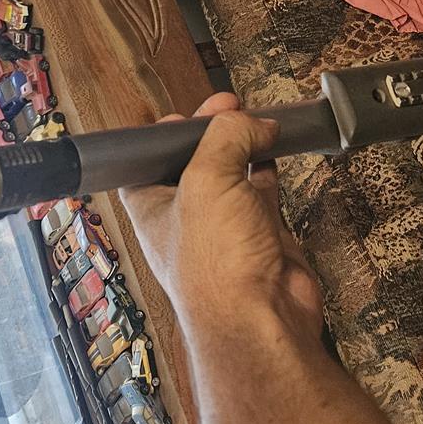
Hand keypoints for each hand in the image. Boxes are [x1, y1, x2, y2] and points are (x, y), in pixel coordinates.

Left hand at [120, 92, 323, 342]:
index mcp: (152, 206)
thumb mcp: (208, 180)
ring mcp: (224, 226)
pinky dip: (268, 168)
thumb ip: (228, 137)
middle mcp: (184, 217)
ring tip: (259, 120)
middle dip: (212, 131)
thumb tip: (256, 123)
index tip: (189, 114)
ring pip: (230, 173)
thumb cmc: (217, 260)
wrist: (261, 317)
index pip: (147, 161)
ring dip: (243, 146)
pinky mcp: (260, 233)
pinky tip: (275, 149)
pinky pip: (260, 190)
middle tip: (233, 106)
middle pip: (193, 161)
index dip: (165, 135)